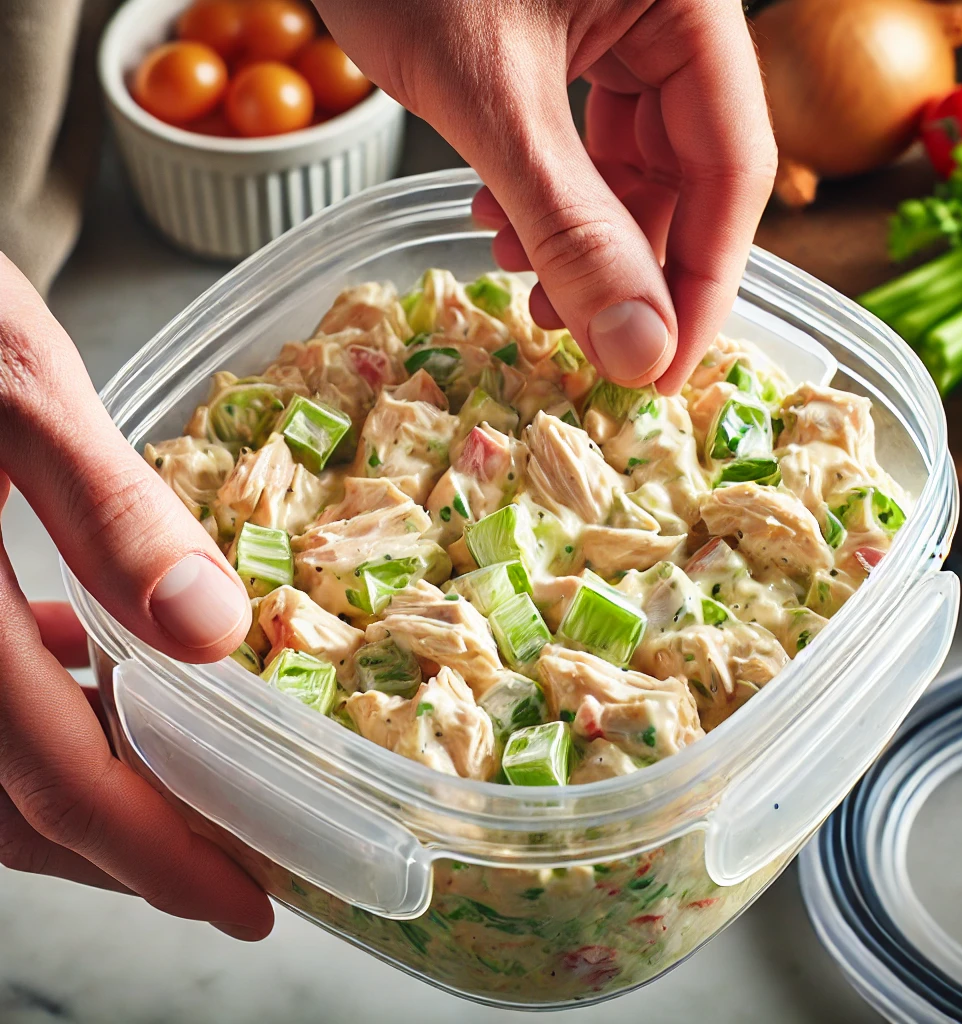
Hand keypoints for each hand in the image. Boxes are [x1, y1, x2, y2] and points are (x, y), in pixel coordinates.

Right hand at [0, 255, 272, 940]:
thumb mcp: (19, 393)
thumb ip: (110, 512)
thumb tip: (213, 629)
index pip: (52, 782)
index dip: (155, 858)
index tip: (247, 903)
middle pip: (17, 810)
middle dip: (132, 853)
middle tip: (232, 874)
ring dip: (92, 797)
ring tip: (186, 797)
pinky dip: (48, 721)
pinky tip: (99, 682)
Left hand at [315, 0, 775, 392]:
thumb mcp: (490, 97)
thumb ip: (568, 224)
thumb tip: (636, 349)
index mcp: (690, 0)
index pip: (733, 168)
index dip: (701, 284)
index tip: (659, 372)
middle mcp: (669, 14)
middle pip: (687, 173)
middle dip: (627, 267)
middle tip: (580, 338)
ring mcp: (618, 24)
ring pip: (629, 166)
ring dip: (578, 239)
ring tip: (520, 278)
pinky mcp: (565, 40)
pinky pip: (580, 141)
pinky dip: (544, 196)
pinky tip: (499, 220)